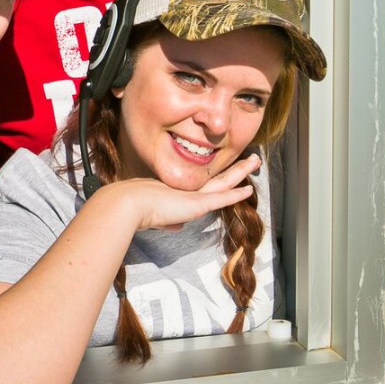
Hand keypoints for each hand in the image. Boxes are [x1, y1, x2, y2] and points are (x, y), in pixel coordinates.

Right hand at [102, 153, 260, 233]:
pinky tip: (248, 190)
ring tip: (255, 161)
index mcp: (180, 191)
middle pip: (218, 177)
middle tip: (250, 158)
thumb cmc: (135, 208)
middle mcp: (189, 188)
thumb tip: (176, 225)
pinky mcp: (197, 203)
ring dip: (241, 171)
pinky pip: (223, 198)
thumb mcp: (155, 217)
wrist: (129, 202)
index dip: (217, 178)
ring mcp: (194, 194)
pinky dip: (236, 195)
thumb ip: (167, 221)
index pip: (204, 184)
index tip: (228, 172)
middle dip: (235, 168)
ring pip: (225, 180)